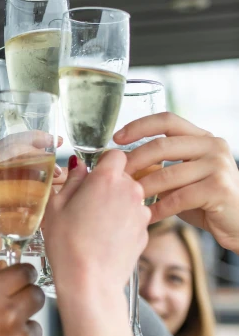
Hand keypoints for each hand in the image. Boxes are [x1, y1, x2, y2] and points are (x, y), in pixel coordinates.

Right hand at [0, 146, 66, 297]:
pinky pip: (14, 209)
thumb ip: (17, 176)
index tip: (54, 142)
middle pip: (14, 161)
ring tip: (53, 195)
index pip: (7, 144)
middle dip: (42, 165)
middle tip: (58, 173)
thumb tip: (60, 167)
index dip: (34, 140)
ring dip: (41, 189)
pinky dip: (31, 211)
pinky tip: (39, 215)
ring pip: (17, 184)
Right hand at [44, 151, 150, 292]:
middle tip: (86, 204)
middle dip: (108, 185)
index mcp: (107, 179)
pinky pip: (134, 218)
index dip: (103, 163)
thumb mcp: (56, 207)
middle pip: (124, 176)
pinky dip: (123, 224)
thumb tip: (78, 167)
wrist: (90, 282)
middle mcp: (130, 191)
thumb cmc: (68, 245)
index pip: (115, 154)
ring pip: (130, 197)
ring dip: (116, 204)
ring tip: (95, 225)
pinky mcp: (146, 232)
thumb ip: (71, 181)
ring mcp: (141, 213)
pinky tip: (106, 239)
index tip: (92, 175)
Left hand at [115, 113, 238, 253]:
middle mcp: (212, 145)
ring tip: (126, 199)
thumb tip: (124, 164)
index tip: (116, 138)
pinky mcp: (218, 188)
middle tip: (116, 175)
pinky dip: (159, 208)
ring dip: (142, 188)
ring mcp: (218, 165)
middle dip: (134, 160)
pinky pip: (178, 197)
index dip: (139, 126)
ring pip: (167, 174)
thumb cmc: (207, 201)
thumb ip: (160, 168)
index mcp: (202, 137)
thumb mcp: (182, 179)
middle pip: (162, 145)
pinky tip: (147, 215)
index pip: (167, 120)